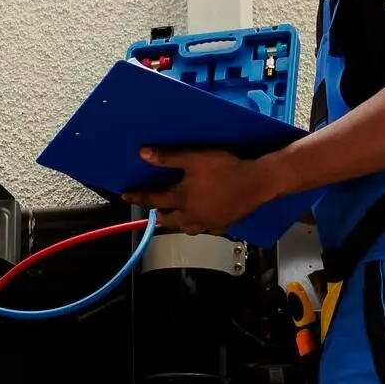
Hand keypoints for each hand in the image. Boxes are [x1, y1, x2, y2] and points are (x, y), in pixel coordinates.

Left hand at [124, 147, 286, 234]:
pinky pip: (205, 229)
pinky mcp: (223, 226)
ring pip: (185, 228)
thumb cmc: (225, 168)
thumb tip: (142, 154)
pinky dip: (199, 224)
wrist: (258, 183)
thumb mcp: (194, 158)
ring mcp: (208, 224)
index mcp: (181, 199)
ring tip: (176, 215)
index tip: (126, 196)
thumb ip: (168, 157)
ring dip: (177, 221)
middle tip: (155, 210)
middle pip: (167, 220)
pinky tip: (202, 218)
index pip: (153, 200)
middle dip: (159, 215)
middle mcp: (191, 216)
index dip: (138, 197)